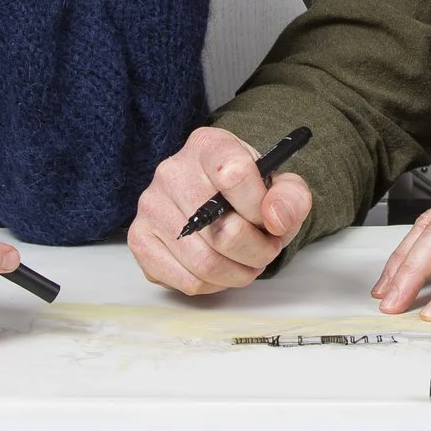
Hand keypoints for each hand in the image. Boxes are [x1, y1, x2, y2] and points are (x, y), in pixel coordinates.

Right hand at [128, 126, 314, 295]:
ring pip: (205, 264)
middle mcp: (171, 171)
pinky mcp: (140, 239)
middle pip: (222, 231)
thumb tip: (275, 219)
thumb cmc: (248, 193)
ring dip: (238, 273)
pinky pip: (185, 281)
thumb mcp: (280, 186)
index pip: (234, 175)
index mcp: (208, 146)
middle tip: (265, 249)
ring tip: (247, 261)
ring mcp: (151, 206)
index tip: (270, 221)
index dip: (260, 209)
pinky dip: (213, 285)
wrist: (218, 199)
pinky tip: (220, 268)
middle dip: (257, 252)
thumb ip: (290, 198)